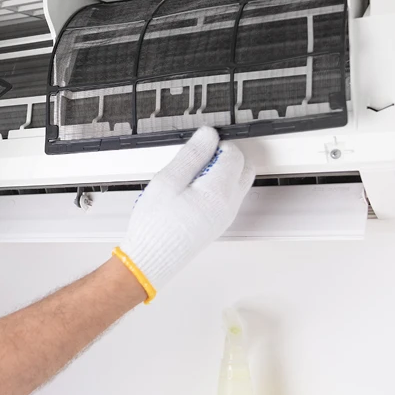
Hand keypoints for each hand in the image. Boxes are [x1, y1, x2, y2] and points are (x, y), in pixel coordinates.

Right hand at [116, 126, 253, 301]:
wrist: (151, 259)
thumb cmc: (155, 225)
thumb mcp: (168, 181)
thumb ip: (192, 155)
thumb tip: (208, 136)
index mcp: (219, 191)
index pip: (235, 154)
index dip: (217, 144)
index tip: (198, 146)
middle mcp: (229, 204)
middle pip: (243, 168)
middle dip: (225, 157)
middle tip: (198, 159)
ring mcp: (226, 216)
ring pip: (236, 183)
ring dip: (220, 173)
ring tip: (188, 178)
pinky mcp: (218, 223)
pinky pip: (227, 197)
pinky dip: (216, 187)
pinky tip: (189, 193)